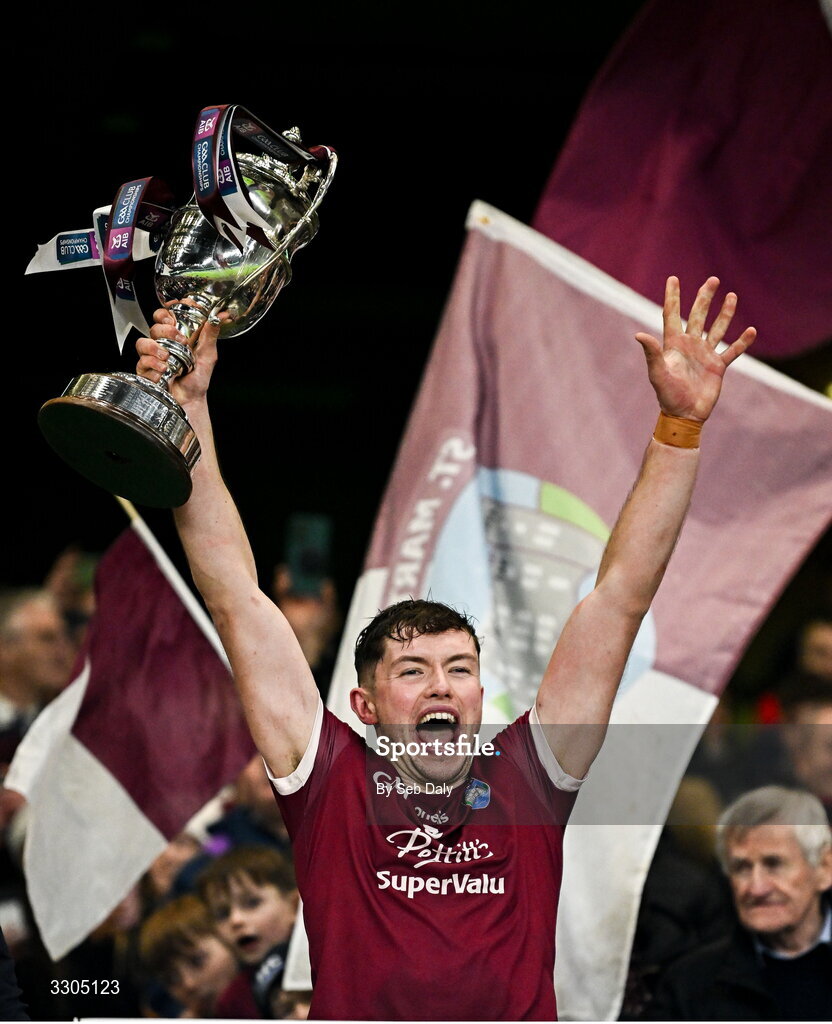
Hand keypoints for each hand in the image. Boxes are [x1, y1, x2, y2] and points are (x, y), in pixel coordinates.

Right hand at [135, 304, 226, 406]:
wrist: (190, 400)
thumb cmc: (197, 380)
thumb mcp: (209, 355)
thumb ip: (210, 335)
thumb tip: (217, 318)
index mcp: (177, 337)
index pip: (166, 316)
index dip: (167, 311)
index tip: (174, 313)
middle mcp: (163, 344)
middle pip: (154, 326)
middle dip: (166, 330)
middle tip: (179, 339)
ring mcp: (152, 356)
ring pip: (143, 342)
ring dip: (156, 348)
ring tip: (168, 358)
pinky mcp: (145, 369)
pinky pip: (142, 361)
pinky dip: (154, 365)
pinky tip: (164, 370)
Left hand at [635, 276, 755, 421]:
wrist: (684, 414)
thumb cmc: (667, 395)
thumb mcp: (658, 373)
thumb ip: (652, 353)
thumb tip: (639, 335)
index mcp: (674, 344)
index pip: (672, 315)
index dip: (672, 297)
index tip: (673, 279)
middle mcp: (690, 346)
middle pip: (698, 316)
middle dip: (705, 298)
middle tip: (712, 280)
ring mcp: (705, 355)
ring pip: (717, 329)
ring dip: (725, 313)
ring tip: (732, 295)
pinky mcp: (717, 367)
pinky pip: (733, 351)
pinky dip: (742, 342)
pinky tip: (751, 330)